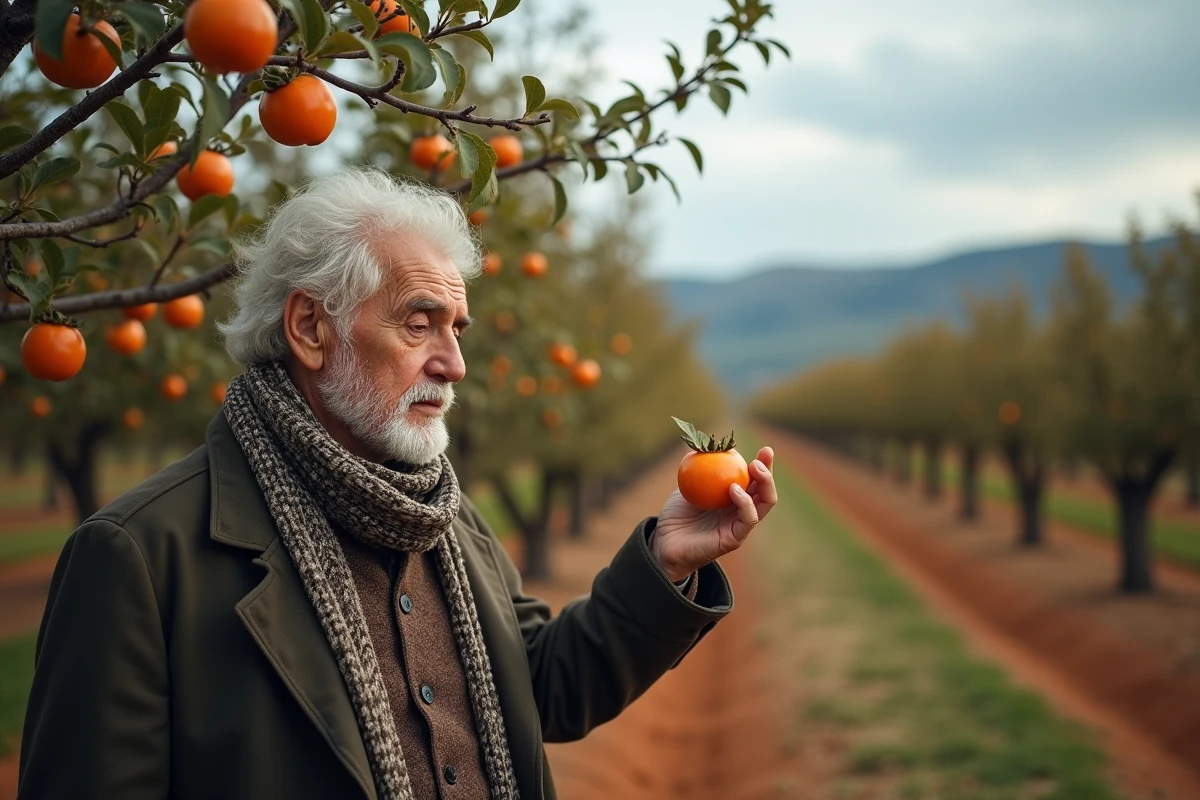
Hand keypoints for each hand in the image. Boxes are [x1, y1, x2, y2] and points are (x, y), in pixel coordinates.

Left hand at [650, 446, 776, 581]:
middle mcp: (741, 511)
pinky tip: (735, 490)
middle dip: (769, 472)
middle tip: (762, 457)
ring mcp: (740, 525)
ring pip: (763, 504)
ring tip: (754, 468)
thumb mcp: (687, 484)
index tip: (765, 450)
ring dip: (764, 484)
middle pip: (765, 491)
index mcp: (735, 499)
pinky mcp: (734, 539)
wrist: (664, 542)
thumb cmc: (676, 515)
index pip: (755, 480)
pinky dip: (745, 503)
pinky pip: (748, 520)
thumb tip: (704, 442)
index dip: (764, 465)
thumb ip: (698, 467)